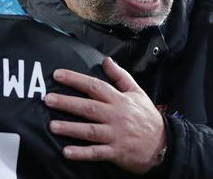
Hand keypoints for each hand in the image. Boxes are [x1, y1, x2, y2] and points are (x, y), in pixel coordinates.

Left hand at [44, 57, 165, 173]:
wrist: (164, 144)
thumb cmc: (147, 117)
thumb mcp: (137, 92)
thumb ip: (120, 76)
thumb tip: (106, 60)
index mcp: (119, 100)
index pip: (95, 86)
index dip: (75, 79)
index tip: (57, 75)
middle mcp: (116, 116)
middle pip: (89, 107)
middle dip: (67, 103)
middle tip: (48, 99)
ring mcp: (115, 135)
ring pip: (90, 130)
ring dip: (70, 128)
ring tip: (52, 125)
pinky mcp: (116, 152)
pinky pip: (97, 152)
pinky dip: (82, 153)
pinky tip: (66, 151)